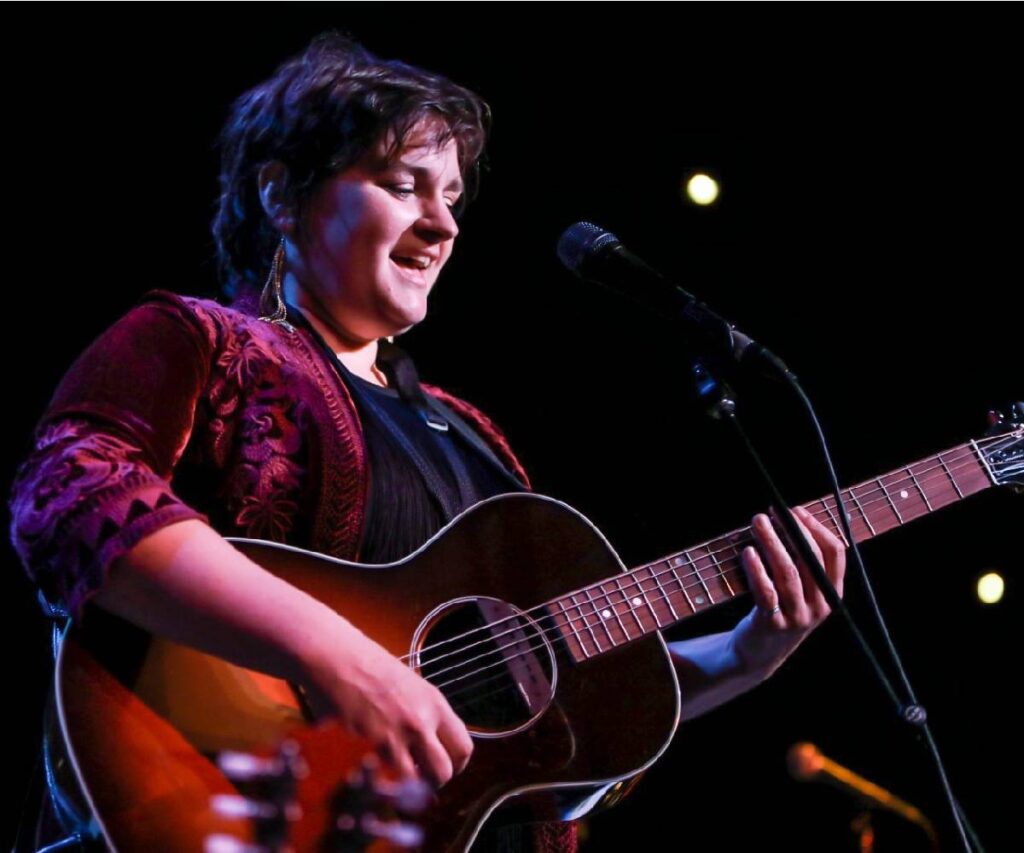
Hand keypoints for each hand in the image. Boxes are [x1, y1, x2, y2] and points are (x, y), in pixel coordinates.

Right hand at [300, 629, 472, 787]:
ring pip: (412, 782)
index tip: (445, 766)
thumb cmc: (370, 666)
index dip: (456, 764)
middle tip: (420, 776)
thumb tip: (433, 747)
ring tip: (395, 774)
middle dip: (433, 781)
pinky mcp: (365, 747)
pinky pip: (381, 778)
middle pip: (443, 773)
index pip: (463, 748)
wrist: (337, 658)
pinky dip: (379, 780)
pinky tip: (374, 767)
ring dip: (405, 785)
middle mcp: (419, 722)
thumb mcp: (413, 686)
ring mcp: (392, 737)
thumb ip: (426, 716)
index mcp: (435, 704)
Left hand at [731, 505, 845, 677]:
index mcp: (832, 592)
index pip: (836, 553)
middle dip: (793, 530)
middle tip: (773, 511)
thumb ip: (802, 559)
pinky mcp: (773, 624)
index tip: (795, 510)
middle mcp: (820, 606)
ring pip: (788, 573)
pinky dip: (757, 570)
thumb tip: (792, 517)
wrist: (758, 653)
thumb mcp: (800, 589)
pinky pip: (766, 592)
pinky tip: (747, 552)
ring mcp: (797, 617)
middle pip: (810, 559)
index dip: (816, 528)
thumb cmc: (778, 609)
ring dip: (772, 542)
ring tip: (758, 522)